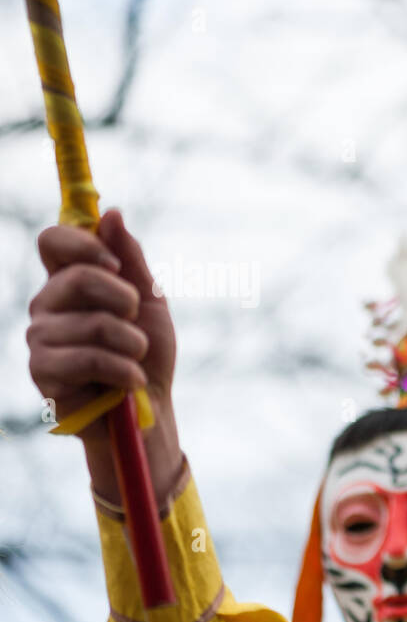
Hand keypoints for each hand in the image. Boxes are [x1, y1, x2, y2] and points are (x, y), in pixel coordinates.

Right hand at [27, 209, 183, 503]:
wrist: (150, 408)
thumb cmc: (148, 355)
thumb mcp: (150, 303)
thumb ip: (131, 260)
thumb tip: (111, 213)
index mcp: (70, 282)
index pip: (53, 241)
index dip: (82, 243)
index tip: (115, 263)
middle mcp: (47, 305)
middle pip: (74, 277)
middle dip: (123, 298)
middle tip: (137, 320)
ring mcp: (41, 339)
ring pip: (91, 324)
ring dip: (131, 343)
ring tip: (137, 358)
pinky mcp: (43, 373)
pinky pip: (86, 359)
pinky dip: (122, 370)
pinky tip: (131, 381)